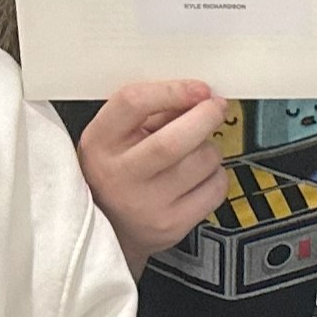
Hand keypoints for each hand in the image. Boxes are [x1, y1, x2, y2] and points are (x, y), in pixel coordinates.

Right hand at [74, 80, 226, 269]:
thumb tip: (200, 96)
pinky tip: (198, 177)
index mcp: (100, 142)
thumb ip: (153, 111)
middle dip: (205, 117)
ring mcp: (146, 205)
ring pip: (202, 161)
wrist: (110, 228)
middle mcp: (119, 175)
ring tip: (194, 152)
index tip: (199, 88)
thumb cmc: (119, 169)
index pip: (133, 104)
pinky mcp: (173, 225)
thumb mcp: (118, 134)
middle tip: (216, 106)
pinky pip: (216, 187)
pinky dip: (216, 175)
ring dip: (209, 148)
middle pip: (174, 140)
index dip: (173, 91)